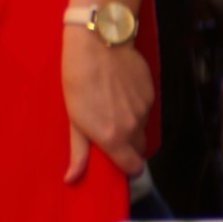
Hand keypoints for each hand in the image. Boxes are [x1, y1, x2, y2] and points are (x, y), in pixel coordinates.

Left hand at [62, 26, 152, 181]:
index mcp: (113, 138)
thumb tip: (72, 178)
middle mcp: (133, 127)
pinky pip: (145, 108)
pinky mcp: (150, 91)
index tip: (116, 161)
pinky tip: (119, 91)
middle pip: (138, 149)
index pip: (134, 168)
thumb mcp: (73, 119)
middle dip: (127, 146)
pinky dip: (135, 106)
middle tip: (108, 131)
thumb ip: (79, 151)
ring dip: (130, 124)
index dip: (126, 167)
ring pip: (141, 126)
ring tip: (110, 105)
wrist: (99, 43)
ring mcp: (144, 109)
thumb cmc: (79, 80)